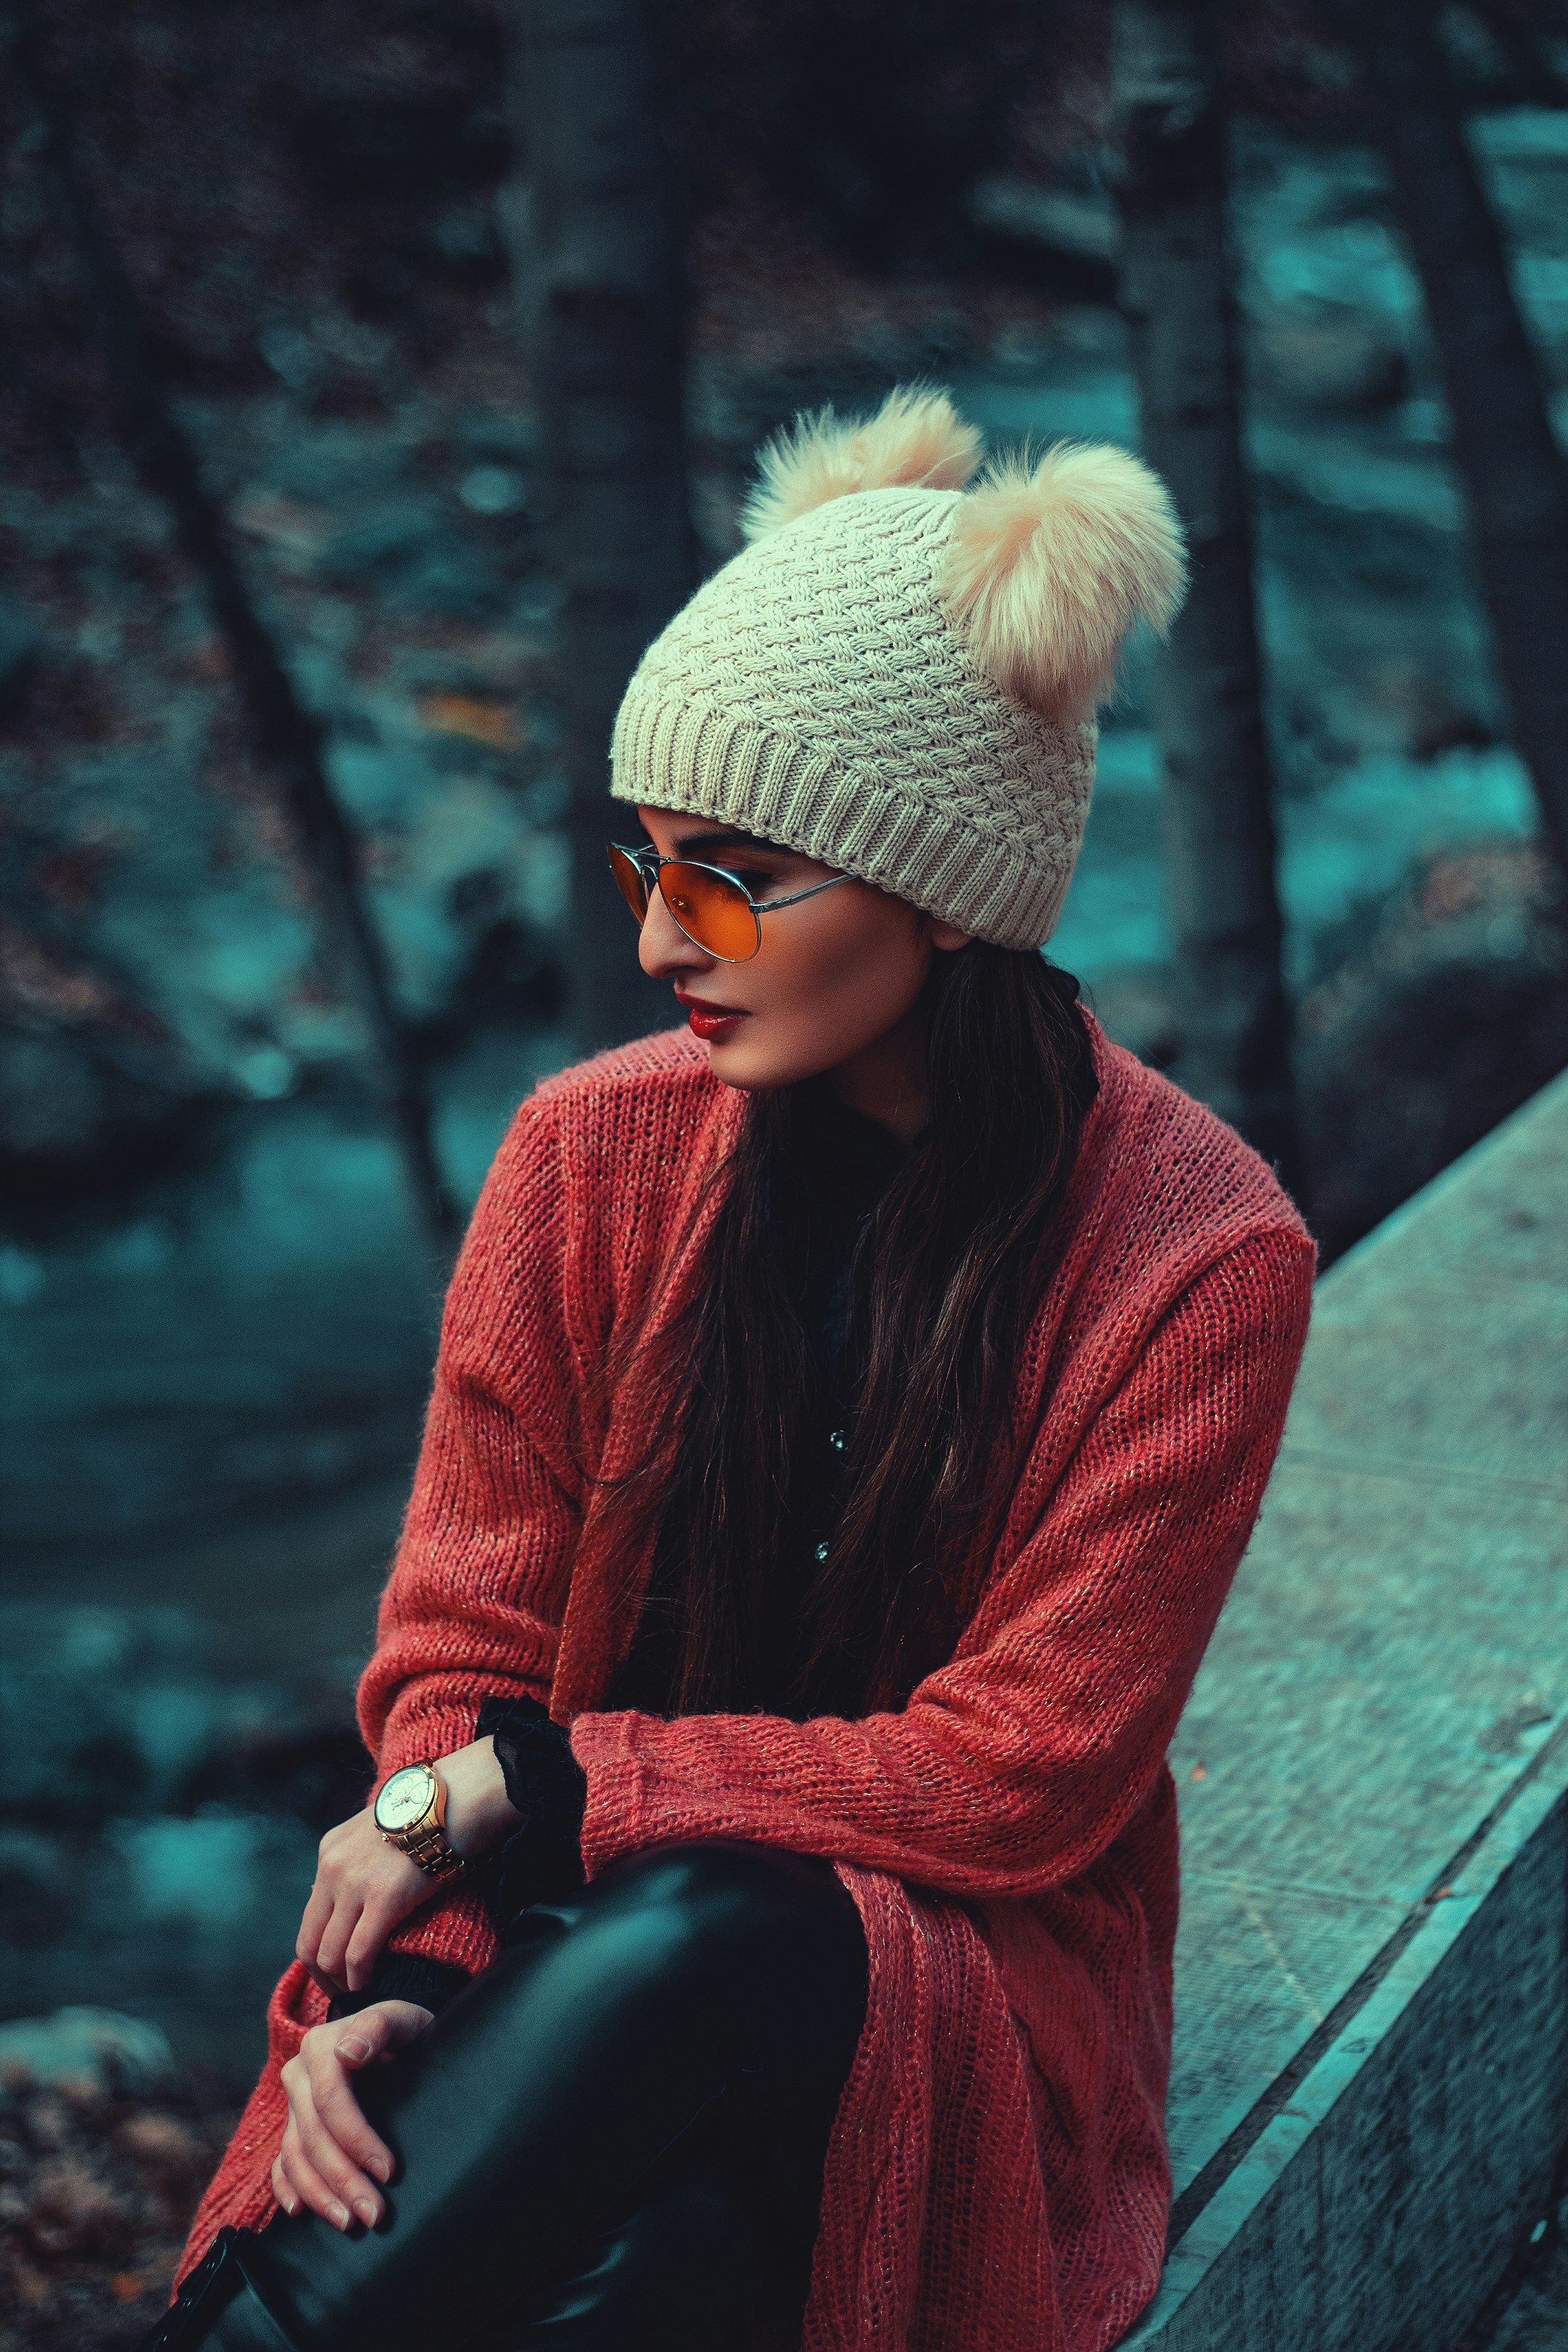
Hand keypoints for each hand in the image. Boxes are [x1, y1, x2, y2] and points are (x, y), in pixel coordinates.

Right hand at [273, 2001, 432, 2227]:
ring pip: (295, 2156)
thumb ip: (378, 2025)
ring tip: (349, 2223)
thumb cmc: (406, 2031)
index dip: (356, 2138)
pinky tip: (301, 2212)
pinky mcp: (292, 2126)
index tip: (388, 2171)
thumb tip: (348, 2052)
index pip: (330, 2101)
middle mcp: (299, 2074)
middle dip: (342, 2179)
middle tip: (374, 2214)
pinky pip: (280, 2163)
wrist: (396, 2037)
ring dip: (319, 2195)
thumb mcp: (402, 2018)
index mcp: (321, 2047)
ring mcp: (292, 2104)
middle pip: (313, 2136)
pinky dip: (287, 2189)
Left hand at [297, 1738, 520, 1996]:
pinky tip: (372, 1988)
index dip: (320, 1953)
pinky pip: (359, 1954)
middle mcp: (332, 1868)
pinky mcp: (384, 1898)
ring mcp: (355, 1883)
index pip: (310, 1916)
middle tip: (343, 1995)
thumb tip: (363, 1902)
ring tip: (361, 1996)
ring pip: (329, 1954)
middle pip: (310, 1942)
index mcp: (329, 1851)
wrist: (459, 1793)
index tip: (337, 1973)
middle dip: (323, 1977)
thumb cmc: (432, 1812)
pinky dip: (361, 1980)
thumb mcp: (379, 1832)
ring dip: (342, 1983)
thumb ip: (363, 1862)